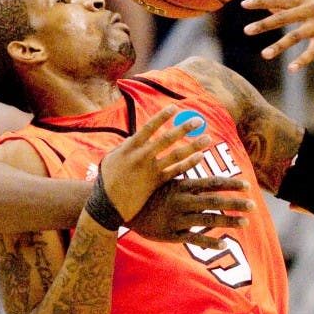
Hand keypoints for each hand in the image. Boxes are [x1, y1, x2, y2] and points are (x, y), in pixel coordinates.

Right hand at [98, 106, 214, 220]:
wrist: (105, 206)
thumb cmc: (107, 180)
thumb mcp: (112, 158)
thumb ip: (127, 146)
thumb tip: (138, 136)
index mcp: (129, 147)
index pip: (149, 127)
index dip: (162, 116)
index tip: (175, 107)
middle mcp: (141, 156)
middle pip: (167, 139)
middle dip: (184, 128)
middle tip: (199, 120)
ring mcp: (150, 170)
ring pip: (176, 155)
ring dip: (194, 146)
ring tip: (207, 138)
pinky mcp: (156, 183)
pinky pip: (176, 171)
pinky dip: (189, 163)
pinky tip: (200, 157)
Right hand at [127, 175, 253, 247]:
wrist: (124, 209)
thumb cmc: (150, 190)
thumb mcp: (167, 177)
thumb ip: (185, 169)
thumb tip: (200, 153)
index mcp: (183, 186)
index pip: (212, 183)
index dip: (231, 184)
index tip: (247, 185)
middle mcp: (182, 202)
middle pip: (214, 202)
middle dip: (235, 203)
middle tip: (253, 205)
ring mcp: (178, 219)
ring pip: (207, 221)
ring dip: (228, 222)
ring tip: (245, 223)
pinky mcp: (172, 235)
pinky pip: (194, 239)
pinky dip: (209, 242)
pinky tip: (223, 243)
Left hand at [241, 0, 313, 70]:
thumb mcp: (311, 7)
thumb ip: (290, 7)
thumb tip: (268, 5)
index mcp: (305, 0)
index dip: (261, 2)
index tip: (244, 5)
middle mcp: (312, 9)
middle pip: (284, 17)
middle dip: (264, 25)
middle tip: (247, 31)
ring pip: (296, 36)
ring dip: (279, 46)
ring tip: (264, 55)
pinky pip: (312, 51)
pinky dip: (301, 60)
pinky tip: (291, 69)